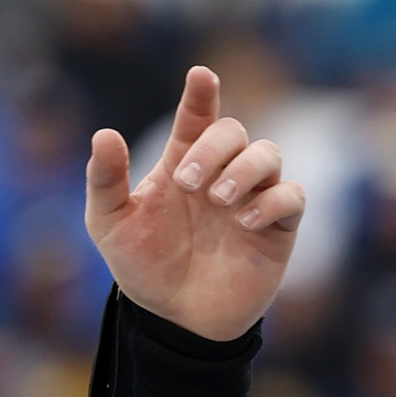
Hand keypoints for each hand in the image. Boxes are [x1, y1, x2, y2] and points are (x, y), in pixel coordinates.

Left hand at [86, 69, 305, 342]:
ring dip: (245, 169)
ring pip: (269, 154)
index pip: (196, 117)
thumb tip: (103, 134)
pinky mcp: (277, 227)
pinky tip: (244, 222)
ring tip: (219, 201)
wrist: (175, 320)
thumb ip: (105, 182)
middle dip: (213, 149)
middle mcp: (221, 173)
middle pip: (233, 132)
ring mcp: (252, 197)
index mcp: (183, 163)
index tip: (200, 76)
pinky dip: (272, 201)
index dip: (200, 94)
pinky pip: (292, 196)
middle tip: (187, 183)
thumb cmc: (145, 268)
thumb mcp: (111, 226)